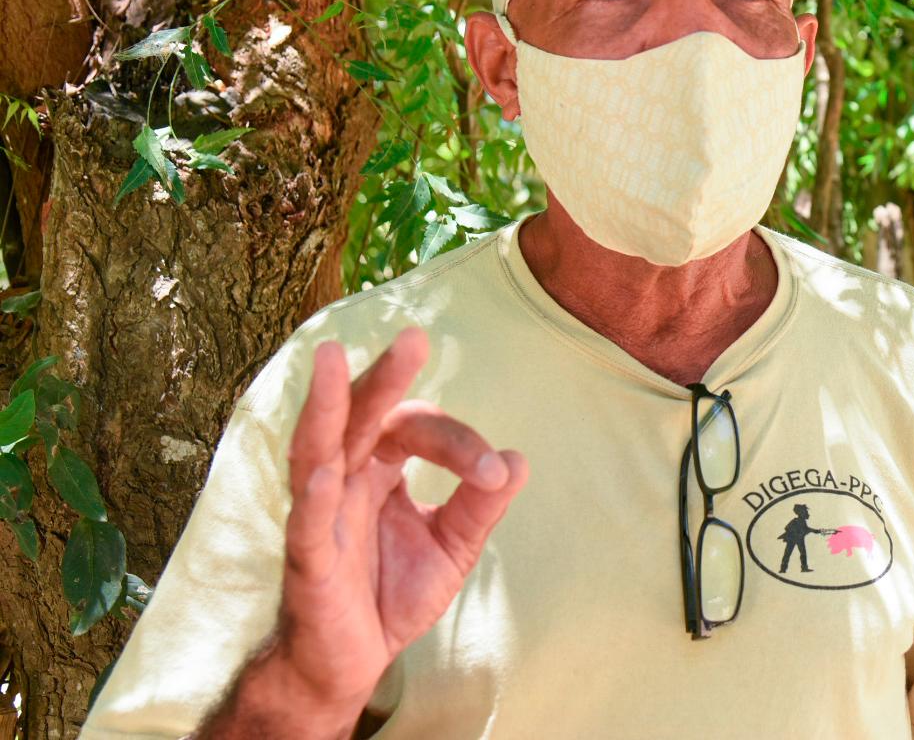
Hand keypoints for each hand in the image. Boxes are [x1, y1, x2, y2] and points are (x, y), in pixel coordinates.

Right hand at [273, 326, 528, 712]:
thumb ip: (480, 506)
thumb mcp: (450, 549)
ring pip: (317, 450)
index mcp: (378, 469)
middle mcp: (344, 480)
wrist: (348, 666)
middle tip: (414, 338)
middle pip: (362, 417)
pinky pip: (306, 524)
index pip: (416, 429)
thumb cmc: (389, 597)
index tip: (494, 475)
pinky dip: (312, 497)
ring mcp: (319, 516)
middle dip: (385, 377)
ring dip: (326, 407)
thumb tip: (517, 460)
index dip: (461, 445)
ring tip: (332, 360)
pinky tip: (322, 471)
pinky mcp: (307, 562)